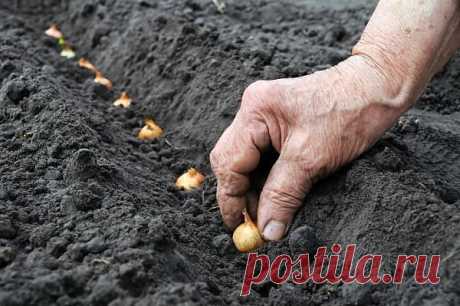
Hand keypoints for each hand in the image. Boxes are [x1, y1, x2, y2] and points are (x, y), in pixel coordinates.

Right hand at [210, 55, 405, 240]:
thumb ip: (283, 195)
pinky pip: (262, 155)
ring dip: (254, 188)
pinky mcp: (278, 122)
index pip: (228, 162)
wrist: (376, 87)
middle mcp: (253, 110)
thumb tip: (267, 230)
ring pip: (246, 160)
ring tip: (268, 212)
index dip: (230, 198)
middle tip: (255, 223)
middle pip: (231, 160)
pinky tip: (276, 194)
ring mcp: (264, 115)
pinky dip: (266, 177)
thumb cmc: (349, 113)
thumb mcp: (311, 159)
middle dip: (241, 194)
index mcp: (255, 111)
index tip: (237, 226)